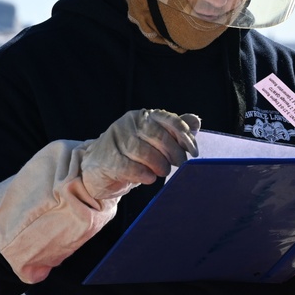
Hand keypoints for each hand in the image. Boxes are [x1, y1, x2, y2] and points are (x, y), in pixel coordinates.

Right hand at [81, 109, 200, 199]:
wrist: (99, 169)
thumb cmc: (131, 156)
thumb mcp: (154, 143)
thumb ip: (174, 131)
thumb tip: (195, 121)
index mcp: (142, 116)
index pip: (167, 118)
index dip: (183, 135)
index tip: (194, 151)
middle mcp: (127, 123)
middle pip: (155, 134)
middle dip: (172, 151)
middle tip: (179, 164)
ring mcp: (114, 138)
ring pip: (140, 149)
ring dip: (157, 163)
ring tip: (162, 171)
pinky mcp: (105, 157)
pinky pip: (126, 165)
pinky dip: (141, 173)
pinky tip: (149, 178)